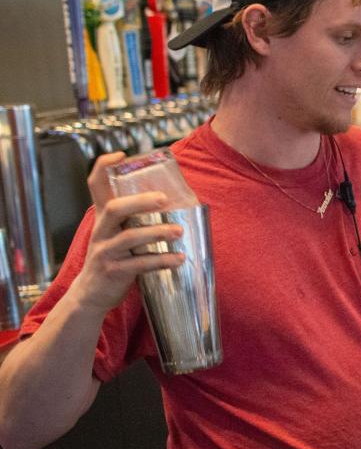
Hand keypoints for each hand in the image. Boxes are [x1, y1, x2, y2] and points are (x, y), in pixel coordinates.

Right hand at [68, 153, 185, 315]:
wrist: (92, 293)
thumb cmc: (113, 258)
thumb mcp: (117, 233)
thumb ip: (134, 219)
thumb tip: (173, 201)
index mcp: (104, 218)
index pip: (95, 186)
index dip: (103, 168)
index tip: (120, 155)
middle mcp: (101, 231)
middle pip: (113, 208)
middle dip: (139, 201)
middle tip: (163, 199)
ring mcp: (105, 252)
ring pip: (129, 238)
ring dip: (157, 233)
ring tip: (179, 231)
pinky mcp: (114, 271)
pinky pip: (139, 265)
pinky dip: (162, 260)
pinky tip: (179, 259)